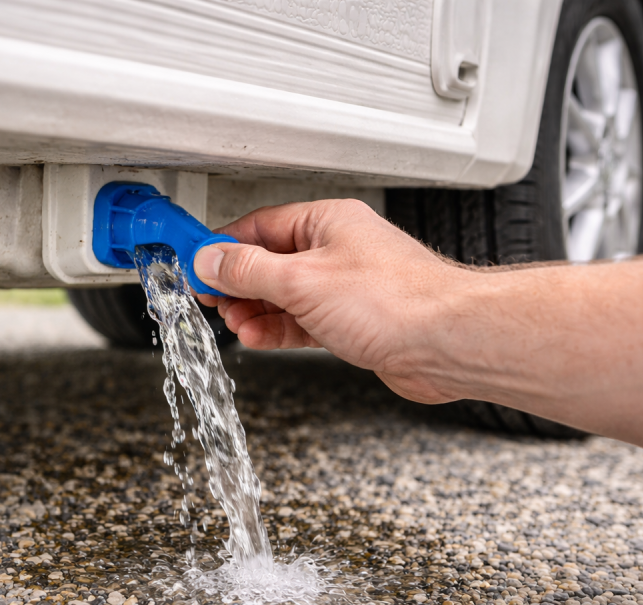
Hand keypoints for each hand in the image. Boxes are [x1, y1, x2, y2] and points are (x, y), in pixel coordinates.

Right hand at [193, 199, 474, 402]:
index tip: (194, 261)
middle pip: (270, 261)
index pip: (259, 225)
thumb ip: (249, 271)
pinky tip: (261, 336)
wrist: (447, 343)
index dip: (222, 245)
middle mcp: (337, 250)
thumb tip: (210, 259)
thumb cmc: (398, 301)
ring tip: (234, 322)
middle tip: (210, 299)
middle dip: (237, 283)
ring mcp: (346, 286)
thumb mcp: (302, 281)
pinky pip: (304, 320)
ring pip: (285, 294)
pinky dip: (279, 329)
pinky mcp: (354, 321)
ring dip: (256, 310)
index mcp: (327, 222)